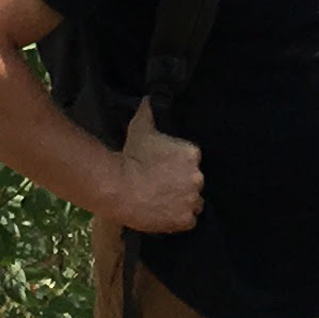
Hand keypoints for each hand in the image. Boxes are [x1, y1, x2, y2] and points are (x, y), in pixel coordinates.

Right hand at [108, 98, 203, 233]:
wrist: (120, 188)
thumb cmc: (131, 156)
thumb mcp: (141, 127)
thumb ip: (149, 111)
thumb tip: (150, 98)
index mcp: (192, 154)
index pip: (193, 160)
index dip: (179, 165)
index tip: (166, 168)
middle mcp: (198, 176)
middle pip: (195, 181)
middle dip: (183, 182)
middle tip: (163, 184)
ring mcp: (193, 199)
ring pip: (194, 201)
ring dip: (183, 201)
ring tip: (164, 200)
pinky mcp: (185, 219)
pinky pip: (189, 220)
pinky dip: (179, 219)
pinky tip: (165, 213)